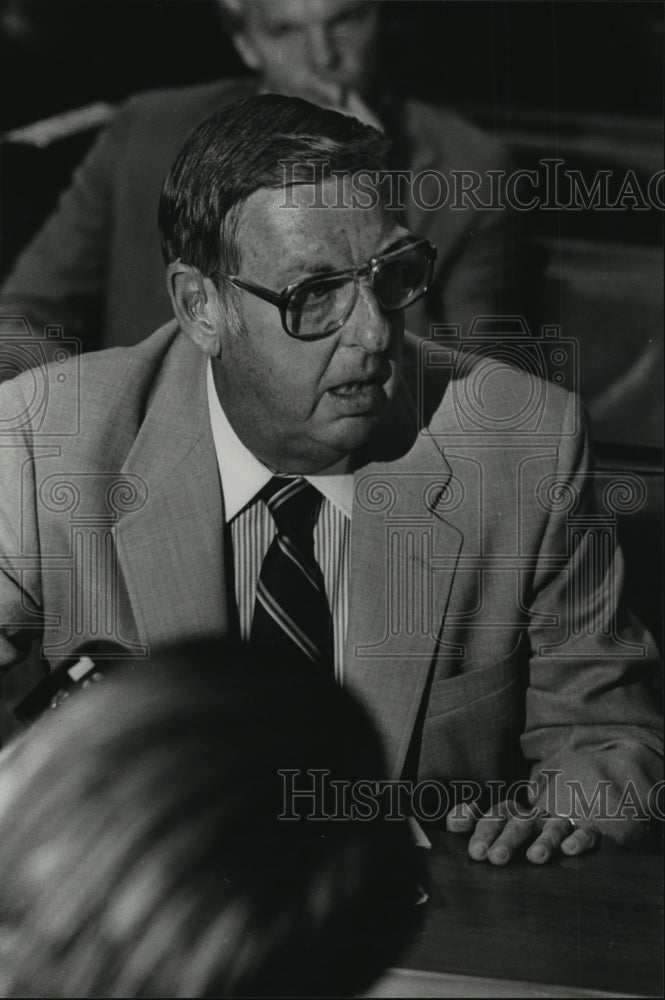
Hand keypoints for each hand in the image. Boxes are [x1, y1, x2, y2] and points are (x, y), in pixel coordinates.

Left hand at [446, 799, 599, 864]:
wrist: (571, 827)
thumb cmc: (524, 841)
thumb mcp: (496, 834)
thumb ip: (471, 826)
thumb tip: (457, 822)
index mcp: (510, 814)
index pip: (493, 816)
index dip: (480, 828)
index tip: (472, 847)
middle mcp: (534, 816)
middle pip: (518, 822)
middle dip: (506, 839)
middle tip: (495, 858)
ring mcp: (560, 822)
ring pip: (552, 827)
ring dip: (543, 841)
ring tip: (535, 858)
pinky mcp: (587, 831)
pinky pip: (585, 831)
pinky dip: (579, 839)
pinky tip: (570, 850)